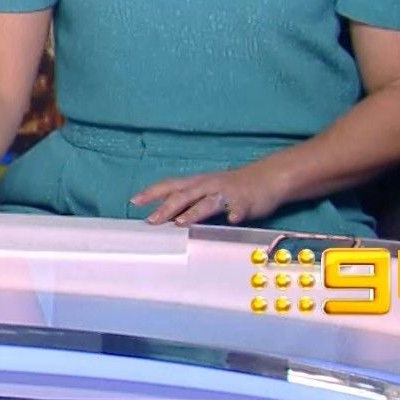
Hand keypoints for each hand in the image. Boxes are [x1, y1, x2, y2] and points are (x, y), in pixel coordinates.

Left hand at [133, 164, 286, 226]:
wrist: (266, 178)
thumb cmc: (230, 186)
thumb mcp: (205, 190)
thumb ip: (187, 202)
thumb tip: (165, 215)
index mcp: (197, 183)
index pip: (169, 186)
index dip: (151, 192)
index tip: (134, 201)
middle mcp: (208, 186)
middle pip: (184, 195)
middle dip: (166, 207)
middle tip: (151, 220)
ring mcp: (227, 193)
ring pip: (208, 203)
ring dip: (194, 212)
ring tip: (181, 222)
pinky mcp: (246, 202)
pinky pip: (240, 209)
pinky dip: (235, 214)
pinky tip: (232, 219)